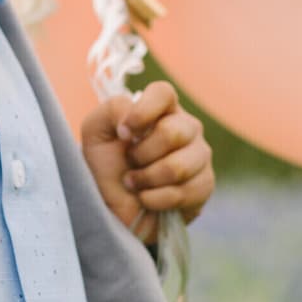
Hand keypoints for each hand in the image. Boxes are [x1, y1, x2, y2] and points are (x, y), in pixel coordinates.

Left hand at [78, 79, 214, 244]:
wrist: (113, 209)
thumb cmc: (106, 167)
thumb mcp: (96, 132)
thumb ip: (113, 109)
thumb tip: (133, 112)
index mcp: (160, 109)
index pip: (163, 93)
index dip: (143, 111)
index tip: (124, 133)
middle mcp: (186, 127)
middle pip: (173, 132)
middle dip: (142, 155)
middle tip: (130, 163)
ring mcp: (199, 155)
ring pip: (179, 166)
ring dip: (147, 180)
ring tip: (135, 183)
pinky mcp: (204, 184)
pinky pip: (185, 191)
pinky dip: (156, 200)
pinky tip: (148, 199)